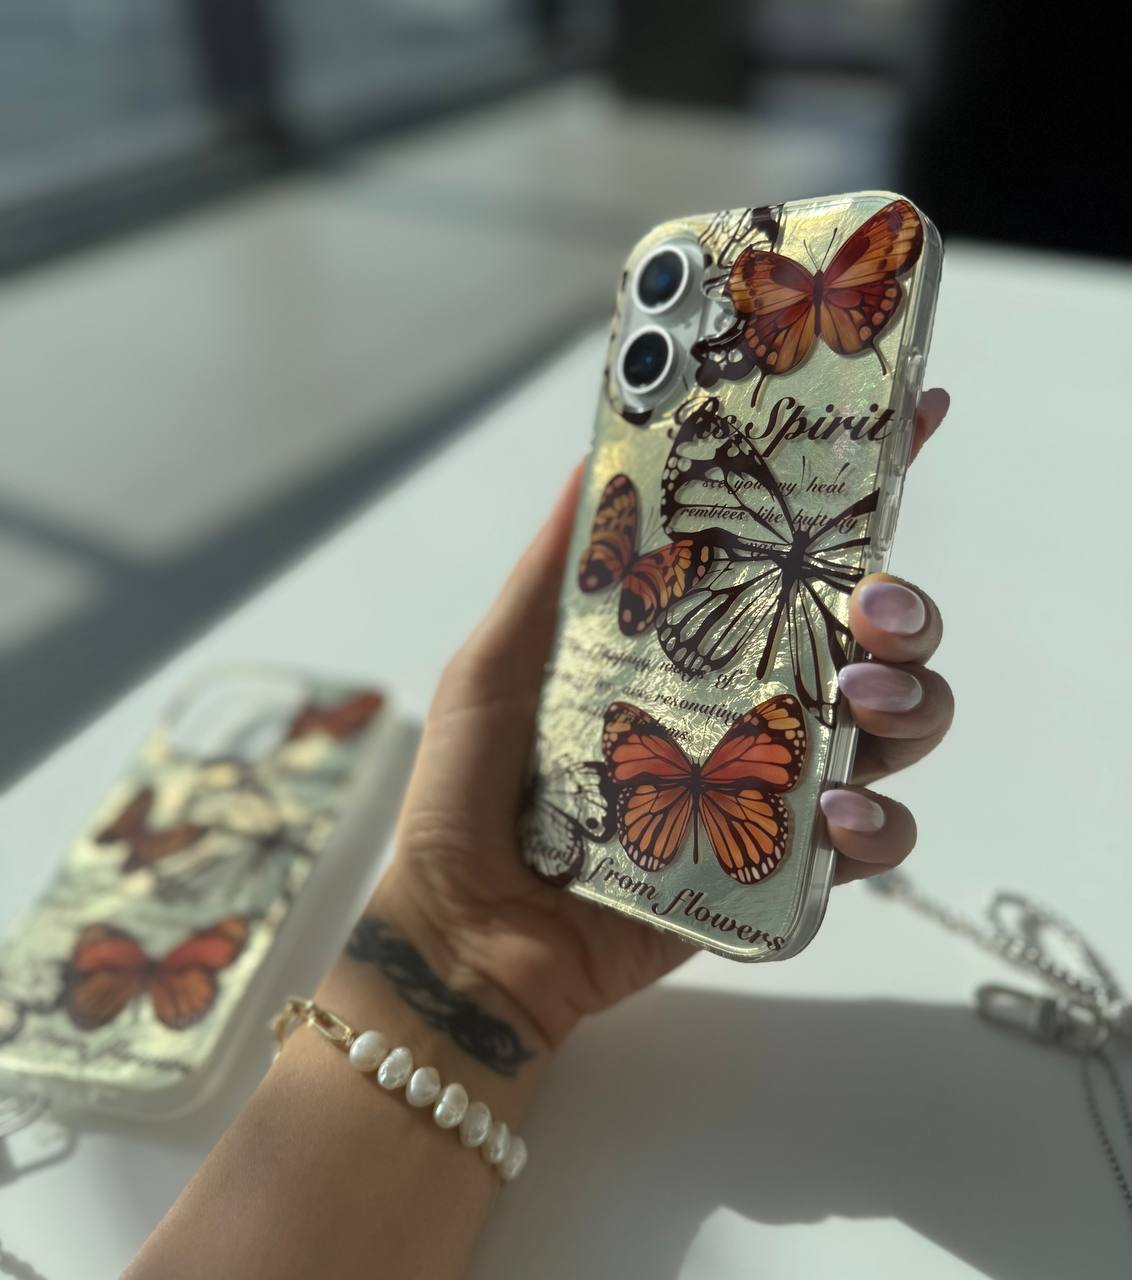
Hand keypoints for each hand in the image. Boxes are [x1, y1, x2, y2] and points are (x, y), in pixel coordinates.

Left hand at [376, 389, 953, 1049]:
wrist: (469, 930)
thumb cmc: (471, 790)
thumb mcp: (498, 661)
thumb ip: (556, 568)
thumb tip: (597, 452)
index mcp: (695, 642)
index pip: (793, 558)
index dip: (862, 490)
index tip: (919, 416)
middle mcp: (749, 703)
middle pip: (876, 640)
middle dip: (905, 611)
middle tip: (872, 609)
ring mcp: (771, 785)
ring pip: (898, 729)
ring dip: (913, 702)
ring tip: (860, 702)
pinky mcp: (779, 867)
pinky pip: (871, 842)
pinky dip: (879, 825)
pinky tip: (837, 815)